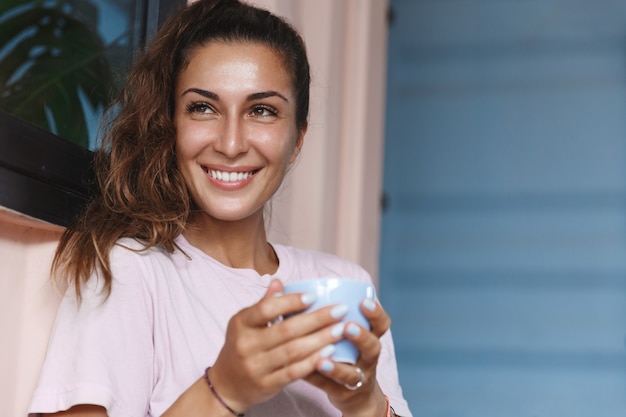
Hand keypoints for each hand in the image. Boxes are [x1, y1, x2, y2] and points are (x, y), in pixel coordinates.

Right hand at [207, 279, 347, 412]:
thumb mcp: (245, 322)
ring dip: (321, 339)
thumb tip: (279, 281)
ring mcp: (256, 366)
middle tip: (340, 310)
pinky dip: (313, 362)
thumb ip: (264, 303)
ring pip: (293, 351)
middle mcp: (246, 344)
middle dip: (317, 319)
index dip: (291, 301)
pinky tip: (330, 352)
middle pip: (286, 330)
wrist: (227, 385)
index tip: (314, 296)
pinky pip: (294, 372)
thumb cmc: (241, 346)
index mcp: (241, 323)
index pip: (266, 308)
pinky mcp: (267, 384)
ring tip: (341, 329)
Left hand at [305, 298, 391, 416]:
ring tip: (323, 357)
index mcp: (369, 337)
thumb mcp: (341, 333)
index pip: (381, 324)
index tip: (363, 301)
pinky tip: (307, 373)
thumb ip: (320, 310)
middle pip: (372, 348)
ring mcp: (357, 378)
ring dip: (337, 366)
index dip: (376, 313)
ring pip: (352, 374)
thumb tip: (281, 284)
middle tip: (348, 326)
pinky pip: (332, 388)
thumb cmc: (342, 352)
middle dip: (362, 337)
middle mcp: (367, 358)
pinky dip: (320, 381)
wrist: (353, 393)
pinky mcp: (343, 394)